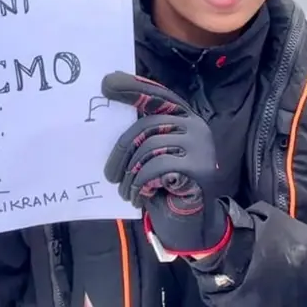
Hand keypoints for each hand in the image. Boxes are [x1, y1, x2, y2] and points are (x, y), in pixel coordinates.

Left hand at [101, 71, 230, 255]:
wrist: (191, 223)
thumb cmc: (167, 187)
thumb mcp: (154, 156)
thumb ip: (144, 135)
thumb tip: (110, 109)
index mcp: (186, 118)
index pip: (158, 97)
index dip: (132, 88)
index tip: (106, 84)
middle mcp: (197, 126)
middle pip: (147, 124)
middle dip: (122, 150)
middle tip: (109, 175)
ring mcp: (200, 146)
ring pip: (148, 147)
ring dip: (130, 174)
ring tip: (127, 191)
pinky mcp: (198, 167)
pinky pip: (155, 166)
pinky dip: (140, 183)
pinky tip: (139, 197)